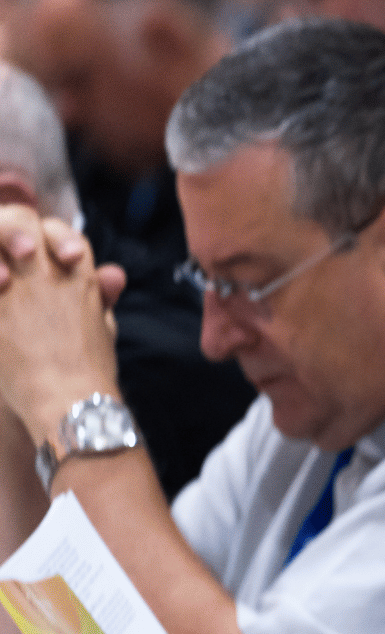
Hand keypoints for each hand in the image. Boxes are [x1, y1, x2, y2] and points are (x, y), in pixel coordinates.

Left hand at [0, 205, 121, 438]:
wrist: (69, 401)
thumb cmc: (90, 372)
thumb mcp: (104, 329)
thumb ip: (100, 297)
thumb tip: (112, 273)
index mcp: (78, 274)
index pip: (56, 229)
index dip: (50, 236)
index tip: (47, 259)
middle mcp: (44, 270)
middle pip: (20, 221)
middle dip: (12, 231)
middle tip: (13, 264)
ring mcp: (14, 285)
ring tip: (2, 281)